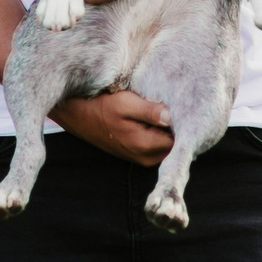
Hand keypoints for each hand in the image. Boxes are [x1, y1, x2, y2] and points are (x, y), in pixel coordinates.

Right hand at [53, 91, 172, 165]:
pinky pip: (159, 146)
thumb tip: (172, 117)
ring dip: (167, 130)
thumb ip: (150, 111)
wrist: (79, 116)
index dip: (182, 121)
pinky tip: (152, 118)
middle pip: (176, 144)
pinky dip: (160, 134)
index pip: (180, 137)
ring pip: (168, 145)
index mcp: (145, 145)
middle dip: (177, 127)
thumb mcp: (125, 103)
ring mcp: (143, 159)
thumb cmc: (102, 106)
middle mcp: (146, 158)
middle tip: (169, 106)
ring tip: (159, 110)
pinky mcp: (139, 155)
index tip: (178, 105)